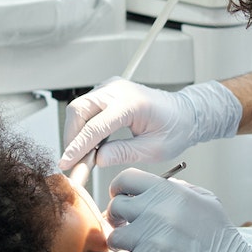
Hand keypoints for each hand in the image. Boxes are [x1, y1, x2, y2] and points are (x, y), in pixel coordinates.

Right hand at [60, 79, 240, 170]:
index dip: (78, 147)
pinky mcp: (107, 92)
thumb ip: (124, 153)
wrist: (185, 113)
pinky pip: (87, 108)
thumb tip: (98, 159)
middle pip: (79, 110)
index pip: (95, 126)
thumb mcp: (154, 149)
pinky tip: (89, 146)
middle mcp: (118, 90)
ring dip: (75, 133)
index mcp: (131, 103)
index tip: (67, 163)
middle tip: (72, 162)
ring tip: (81, 157)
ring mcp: (111, 88)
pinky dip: (83, 127)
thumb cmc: (175, 128)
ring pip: (79, 108)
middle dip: (71, 138)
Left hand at [87, 169, 251, 251]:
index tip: (118, 197)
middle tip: (121, 225)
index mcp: (170, 192)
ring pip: (113, 236)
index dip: (118, 189)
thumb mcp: (206, 200)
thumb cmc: (221, 238)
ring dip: (117, 243)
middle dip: (116, 217)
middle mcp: (157, 211)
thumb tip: (157, 186)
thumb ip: (179, 188)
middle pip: (115, 207)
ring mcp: (149, 239)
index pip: (127, 179)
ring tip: (125, 248)